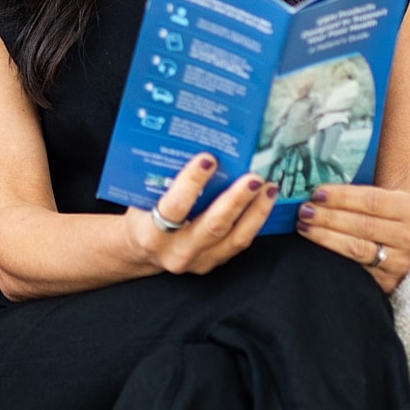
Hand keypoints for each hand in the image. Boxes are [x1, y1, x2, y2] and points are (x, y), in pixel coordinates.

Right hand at [124, 155, 279, 277]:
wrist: (140, 250)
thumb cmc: (143, 216)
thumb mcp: (143, 198)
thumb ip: (164, 180)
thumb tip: (196, 147)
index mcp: (152, 233)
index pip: (175, 207)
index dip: (192, 183)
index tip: (208, 159)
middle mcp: (176, 252)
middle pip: (213, 225)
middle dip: (236, 199)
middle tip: (253, 177)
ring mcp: (197, 261)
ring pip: (234, 238)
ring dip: (255, 211)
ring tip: (268, 187)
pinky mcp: (212, 263)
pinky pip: (239, 243)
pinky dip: (254, 221)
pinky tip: (264, 202)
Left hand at [293, 184, 409, 290]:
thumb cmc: (390, 218)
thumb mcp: (388, 201)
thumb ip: (359, 197)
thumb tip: (318, 194)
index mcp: (408, 209)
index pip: (371, 200)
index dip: (342, 197)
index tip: (316, 193)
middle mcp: (409, 237)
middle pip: (362, 225)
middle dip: (328, 217)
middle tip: (304, 211)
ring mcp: (400, 262)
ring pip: (357, 249)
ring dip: (326, 237)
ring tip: (304, 227)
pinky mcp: (388, 282)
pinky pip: (356, 270)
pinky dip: (333, 258)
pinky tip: (316, 250)